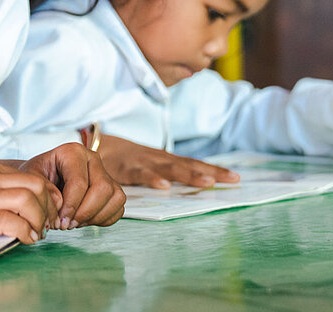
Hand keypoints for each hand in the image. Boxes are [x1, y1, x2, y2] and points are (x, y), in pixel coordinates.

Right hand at [0, 159, 58, 251]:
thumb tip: (22, 204)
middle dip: (49, 207)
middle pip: (37, 185)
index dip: (49, 197)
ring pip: (29, 200)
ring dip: (39, 220)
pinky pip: (12, 222)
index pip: (34, 177)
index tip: (51, 213)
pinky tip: (24, 240)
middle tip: (48, 225)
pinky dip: (25, 232)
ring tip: (36, 234)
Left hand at [21, 143, 124, 228]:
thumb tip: (59, 204)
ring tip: (75, 221)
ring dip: (95, 216)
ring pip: (115, 197)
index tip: (58, 221)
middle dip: (84, 212)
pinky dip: (105, 219)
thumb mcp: (31, 180)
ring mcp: (104, 172)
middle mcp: (92, 158)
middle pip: (102, 188)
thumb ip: (43, 190)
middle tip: (67, 224)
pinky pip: (119, 207)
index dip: (70, 207)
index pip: (79, 182)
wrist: (43, 179)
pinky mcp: (112, 188)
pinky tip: (85, 220)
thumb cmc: (37, 178)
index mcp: (72, 152)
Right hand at [99, 135, 238, 188]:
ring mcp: (144, 162)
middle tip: (233, 179)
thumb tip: (188, 186)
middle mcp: (159, 159)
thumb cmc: (125, 159)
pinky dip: (153, 179)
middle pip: (189, 165)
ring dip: (190, 175)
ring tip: (208, 181)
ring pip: (170, 169)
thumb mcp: (149, 165)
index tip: (236, 177)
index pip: (194, 164)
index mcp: (166, 160)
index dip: (215, 169)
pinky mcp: (128, 168)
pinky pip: (142, 175)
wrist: (96, 145)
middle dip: (211, 171)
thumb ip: (166, 174)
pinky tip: (164, 187)